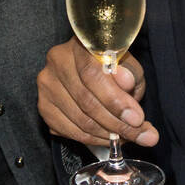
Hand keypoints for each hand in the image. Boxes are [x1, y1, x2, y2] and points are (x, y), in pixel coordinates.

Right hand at [37, 36, 157, 147]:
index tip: (136, 118)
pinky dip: (93, 139)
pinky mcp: (45, 106)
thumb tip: (126, 83)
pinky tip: (109, 138)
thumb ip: (130, 73)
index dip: (115, 100)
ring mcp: (47, 85)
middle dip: (117, 123)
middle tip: (139, 133)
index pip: (92, 74)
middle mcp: (57, 61)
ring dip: (108, 134)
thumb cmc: (112, 66)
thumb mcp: (128, 64)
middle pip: (85, 100)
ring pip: (79, 120)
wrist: (92, 70)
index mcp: (79, 44)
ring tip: (128, 137)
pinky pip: (70, 131)